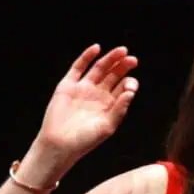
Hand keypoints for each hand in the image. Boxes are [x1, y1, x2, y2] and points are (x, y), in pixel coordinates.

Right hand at [36, 44, 138, 159]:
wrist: (60, 144)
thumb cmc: (85, 140)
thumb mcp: (107, 126)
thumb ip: (120, 109)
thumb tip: (131, 92)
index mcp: (110, 105)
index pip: (123, 87)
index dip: (130, 82)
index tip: (131, 82)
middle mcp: (98, 95)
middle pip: (113, 75)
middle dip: (123, 67)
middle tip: (133, 60)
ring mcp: (83, 88)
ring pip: (99, 68)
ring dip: (110, 59)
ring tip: (122, 51)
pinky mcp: (68, 85)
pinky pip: (78, 67)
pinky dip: (87, 57)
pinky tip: (97, 48)